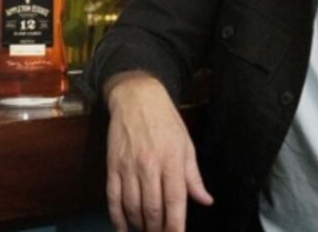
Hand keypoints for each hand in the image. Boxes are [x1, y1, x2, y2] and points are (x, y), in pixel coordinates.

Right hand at [104, 71, 213, 231]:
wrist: (137, 98)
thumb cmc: (166, 121)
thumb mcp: (186, 145)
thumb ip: (194, 177)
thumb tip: (205, 200)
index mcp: (172, 161)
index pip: (175, 202)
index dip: (175, 226)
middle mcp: (150, 166)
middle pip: (153, 209)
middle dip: (157, 230)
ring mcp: (128, 167)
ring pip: (132, 207)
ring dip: (139, 226)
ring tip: (146, 231)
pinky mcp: (112, 166)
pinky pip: (113, 198)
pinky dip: (117, 217)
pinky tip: (123, 228)